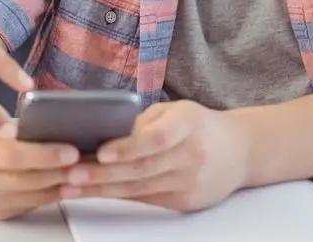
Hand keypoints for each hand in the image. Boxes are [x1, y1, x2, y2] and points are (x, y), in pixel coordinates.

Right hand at [0, 97, 80, 219]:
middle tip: (86, 164)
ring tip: (82, 176)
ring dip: (59, 188)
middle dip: (59, 173)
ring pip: (29, 197)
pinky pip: (26, 206)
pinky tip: (65, 186)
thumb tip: (15, 130)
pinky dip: (49, 197)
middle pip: (25, 180)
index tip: (70, 150)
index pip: (10, 156)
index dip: (43, 155)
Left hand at [59, 100, 250, 211]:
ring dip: (102, 189)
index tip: (100, 152)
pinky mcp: (186, 201)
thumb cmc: (198, 125)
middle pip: (142, 168)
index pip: (156, 139)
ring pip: (140, 188)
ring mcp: (190, 182)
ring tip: (71, 186)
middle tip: (71, 174)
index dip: (127, 147)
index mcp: (188, 124)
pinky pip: (146, 198)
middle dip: (103, 174)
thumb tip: (102, 131)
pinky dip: (117, 196)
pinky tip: (92, 193)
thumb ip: (143, 120)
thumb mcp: (174, 110)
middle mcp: (192, 155)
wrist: (241, 151)